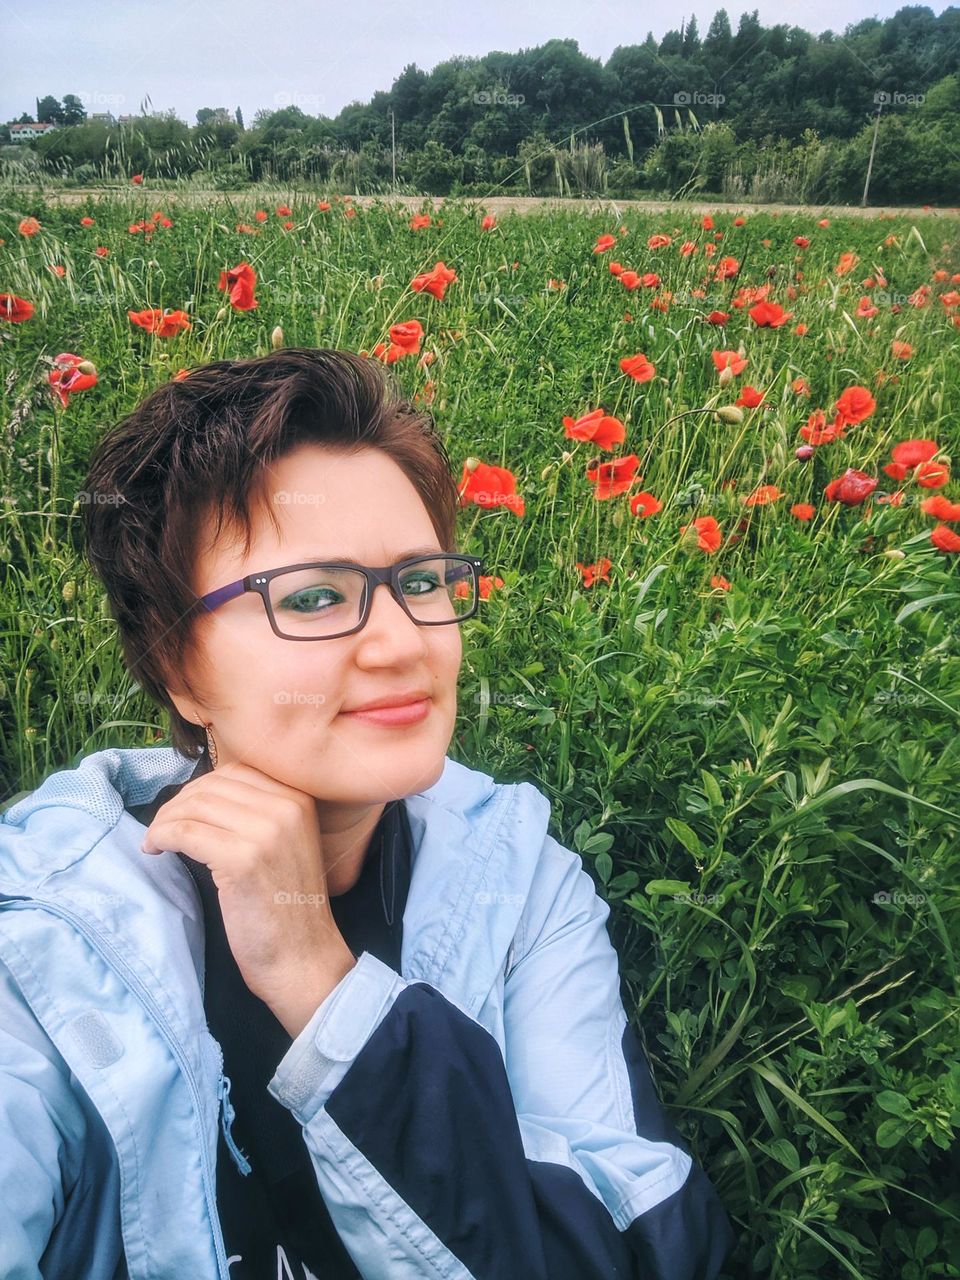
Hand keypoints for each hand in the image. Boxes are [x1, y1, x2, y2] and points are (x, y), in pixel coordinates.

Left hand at [140, 761, 356, 1035]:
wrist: (303, 958)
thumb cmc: (287, 908)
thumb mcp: (285, 845)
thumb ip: (258, 814)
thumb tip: (201, 795)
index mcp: (299, 800)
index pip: (235, 772)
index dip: (200, 788)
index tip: (183, 811)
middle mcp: (287, 808)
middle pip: (212, 785)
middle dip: (178, 803)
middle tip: (161, 828)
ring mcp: (266, 832)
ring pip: (195, 806)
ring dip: (165, 820)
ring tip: (156, 840)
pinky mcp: (241, 859)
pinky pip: (185, 832)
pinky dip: (161, 837)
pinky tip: (155, 850)